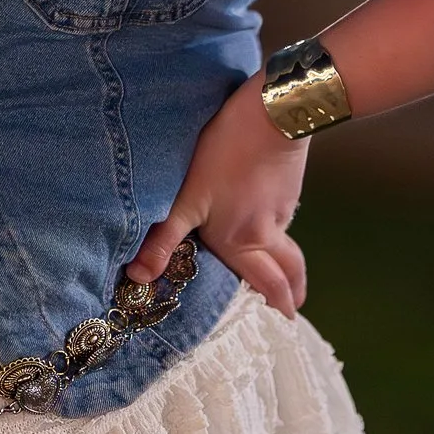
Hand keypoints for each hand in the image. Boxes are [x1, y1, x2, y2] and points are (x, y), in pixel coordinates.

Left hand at [123, 71, 309, 317]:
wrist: (272, 113)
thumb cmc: (224, 155)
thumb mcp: (186, 199)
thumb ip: (164, 238)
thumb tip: (138, 278)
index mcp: (241, 241)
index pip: (266, 283)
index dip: (277, 302)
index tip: (286, 320)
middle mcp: (267, 231)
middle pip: (289, 268)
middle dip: (292, 291)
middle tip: (295, 308)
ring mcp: (283, 206)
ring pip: (287, 240)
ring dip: (288, 260)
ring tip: (284, 267)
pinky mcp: (289, 182)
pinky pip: (286, 214)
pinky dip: (282, 225)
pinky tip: (269, 211)